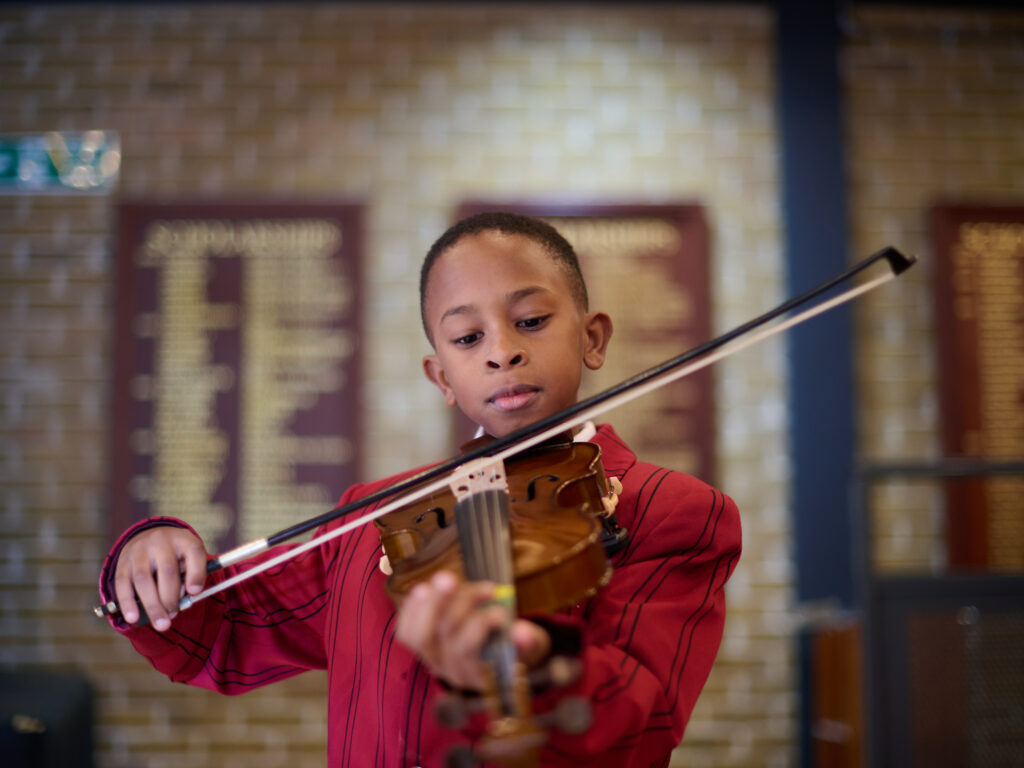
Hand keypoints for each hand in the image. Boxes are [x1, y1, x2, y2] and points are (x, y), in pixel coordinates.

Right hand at [113, 526, 207, 631]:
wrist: (149, 536)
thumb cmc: (176, 554)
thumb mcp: (190, 557)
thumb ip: (193, 575)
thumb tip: (188, 597)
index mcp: (184, 540)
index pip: (194, 553)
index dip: (196, 574)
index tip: (194, 592)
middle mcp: (161, 542)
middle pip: (167, 570)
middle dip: (170, 598)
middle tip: (174, 615)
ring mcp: (139, 551)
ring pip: (143, 579)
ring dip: (152, 605)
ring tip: (161, 623)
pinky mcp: (123, 563)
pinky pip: (122, 584)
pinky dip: (128, 603)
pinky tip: (133, 617)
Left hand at [394, 570, 551, 689]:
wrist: (497, 656)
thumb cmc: (514, 644)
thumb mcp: (529, 645)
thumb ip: (527, 641)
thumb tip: (523, 633)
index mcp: (480, 675)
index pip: (469, 652)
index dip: (479, 626)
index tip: (500, 609)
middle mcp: (453, 672)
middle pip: (444, 639)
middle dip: (453, 606)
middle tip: (461, 580)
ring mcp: (433, 660)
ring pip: (421, 635)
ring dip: (431, 603)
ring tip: (445, 578)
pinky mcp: (419, 647)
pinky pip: (405, 633)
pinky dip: (411, 610)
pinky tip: (422, 589)